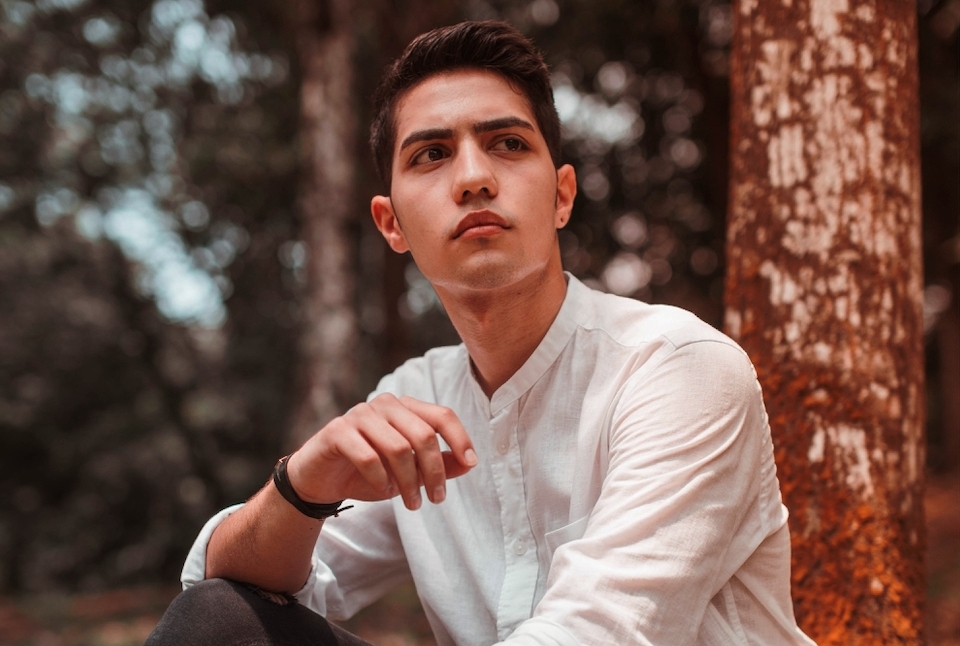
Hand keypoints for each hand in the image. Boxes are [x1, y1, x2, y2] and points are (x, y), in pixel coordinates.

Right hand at [285, 394, 477, 510]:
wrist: (320, 480)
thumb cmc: (369, 472)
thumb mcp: (409, 471)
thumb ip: (439, 464)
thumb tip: (470, 462)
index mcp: (405, 408)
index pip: (441, 415)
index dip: (460, 439)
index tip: (471, 463)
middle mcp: (384, 404)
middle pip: (423, 435)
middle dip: (434, 472)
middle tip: (436, 499)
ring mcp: (359, 414)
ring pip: (398, 448)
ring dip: (408, 482)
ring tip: (411, 503)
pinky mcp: (337, 431)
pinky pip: (368, 457)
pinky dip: (380, 480)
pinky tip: (383, 491)